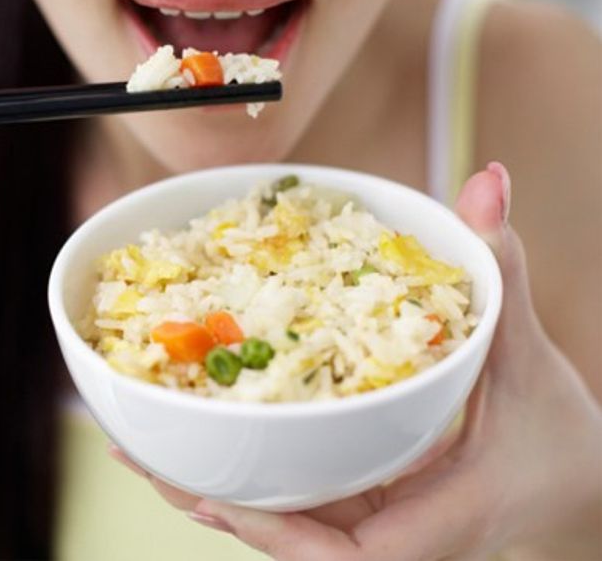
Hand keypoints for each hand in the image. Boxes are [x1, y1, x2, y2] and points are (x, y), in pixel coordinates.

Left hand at [110, 162, 601, 560]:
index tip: (218, 496)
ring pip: (284, 525)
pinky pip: (298, 506)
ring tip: (144, 450)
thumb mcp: (525, 350)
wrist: (578, 487)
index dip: (277, 532)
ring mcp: (374, 529)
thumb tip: (487, 179)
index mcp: (438, 519)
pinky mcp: (364, 514)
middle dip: (216, 503)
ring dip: (216, 492)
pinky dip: (249, 481)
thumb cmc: (557, 433)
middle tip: (143, 454)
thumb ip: (498, 269)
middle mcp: (395, 537)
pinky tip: (198, 449)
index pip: (349, 554)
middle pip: (289, 539)